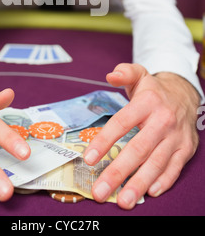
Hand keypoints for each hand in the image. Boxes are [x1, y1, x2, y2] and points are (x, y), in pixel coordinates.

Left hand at [83, 63, 199, 209]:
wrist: (185, 94)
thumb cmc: (153, 90)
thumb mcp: (139, 75)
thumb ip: (124, 73)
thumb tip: (110, 75)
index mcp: (147, 102)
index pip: (122, 123)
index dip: (105, 141)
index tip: (89, 158)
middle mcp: (162, 120)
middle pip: (138, 149)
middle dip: (118, 172)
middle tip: (100, 191)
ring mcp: (176, 137)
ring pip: (156, 163)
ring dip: (138, 184)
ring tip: (122, 200)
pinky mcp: (186, 149)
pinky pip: (174, 169)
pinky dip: (162, 182)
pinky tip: (148, 193)